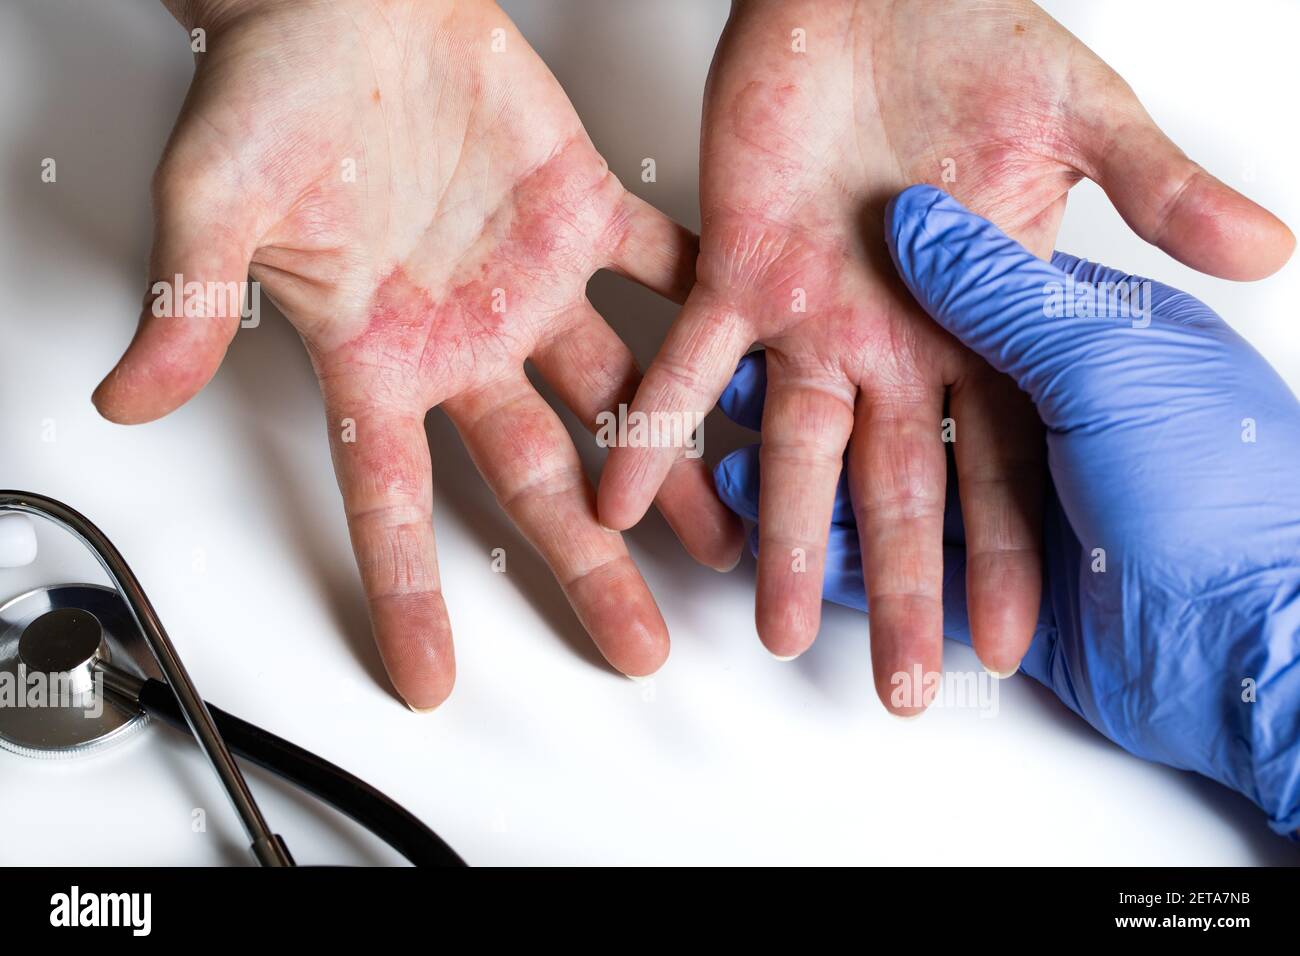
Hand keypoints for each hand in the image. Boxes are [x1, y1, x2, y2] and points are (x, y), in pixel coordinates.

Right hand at [92, 0, 742, 708]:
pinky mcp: (582, 212)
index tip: (428, 677)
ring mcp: (530, 283)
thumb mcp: (215, 203)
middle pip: (536, 481)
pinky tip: (754, 369)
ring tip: (726, 538)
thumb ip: (192, 305)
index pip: (391, 501)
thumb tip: (130, 396)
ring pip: (616, 399)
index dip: (409, 592)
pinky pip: (662, 272)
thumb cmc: (273, 86)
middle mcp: (463, 338)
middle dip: (588, 566)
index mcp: (377, 354)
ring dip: (671, 469)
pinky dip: (709, 314)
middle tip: (636, 645)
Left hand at [599, 0, 1293, 711]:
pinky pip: (684, 366)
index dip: (1005, 551)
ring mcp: (809, 317)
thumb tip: (1265, 250)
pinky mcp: (734, 273)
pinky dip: (656, 431)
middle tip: (894, 682)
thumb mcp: (1084, 116)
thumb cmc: (974, 41)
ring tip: (772, 624)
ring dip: (781, 535)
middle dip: (899, 583)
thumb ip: (1153, 190)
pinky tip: (630, 504)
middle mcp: (890, 341)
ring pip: (791, 448)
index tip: (1006, 643)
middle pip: (898, 484)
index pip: (1001, 459)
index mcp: (978, 322)